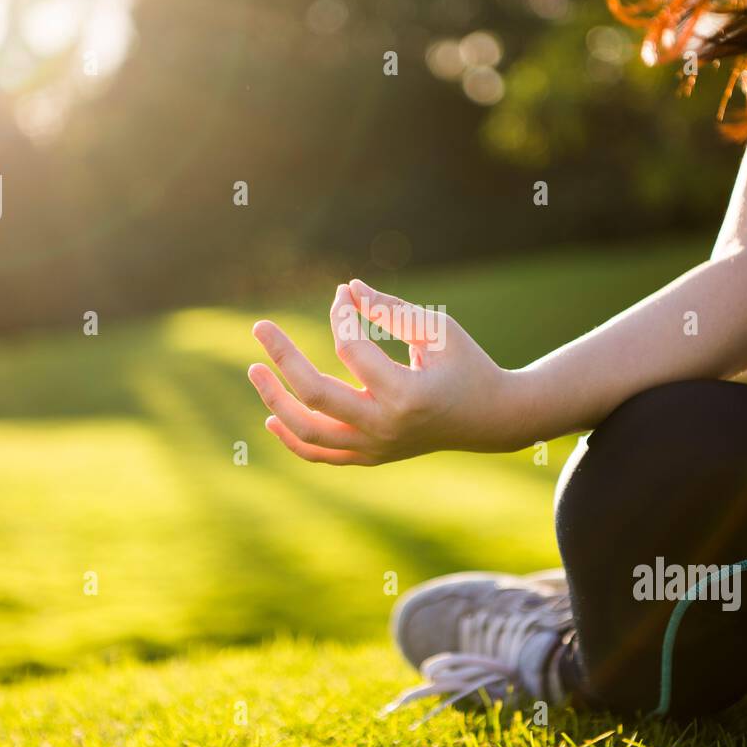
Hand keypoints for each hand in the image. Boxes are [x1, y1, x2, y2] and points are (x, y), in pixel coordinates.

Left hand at [247, 279, 525, 464]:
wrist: (492, 419)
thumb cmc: (467, 365)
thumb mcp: (438, 330)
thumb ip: (391, 310)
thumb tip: (347, 288)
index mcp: (406, 393)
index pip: (352, 349)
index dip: (341, 315)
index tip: (342, 293)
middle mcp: (386, 426)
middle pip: (316, 394)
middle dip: (283, 357)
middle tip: (259, 326)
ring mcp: (376, 448)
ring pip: (310, 432)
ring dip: (276, 401)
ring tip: (255, 370)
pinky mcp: (371, 458)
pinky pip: (321, 455)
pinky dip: (293, 439)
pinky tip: (270, 418)